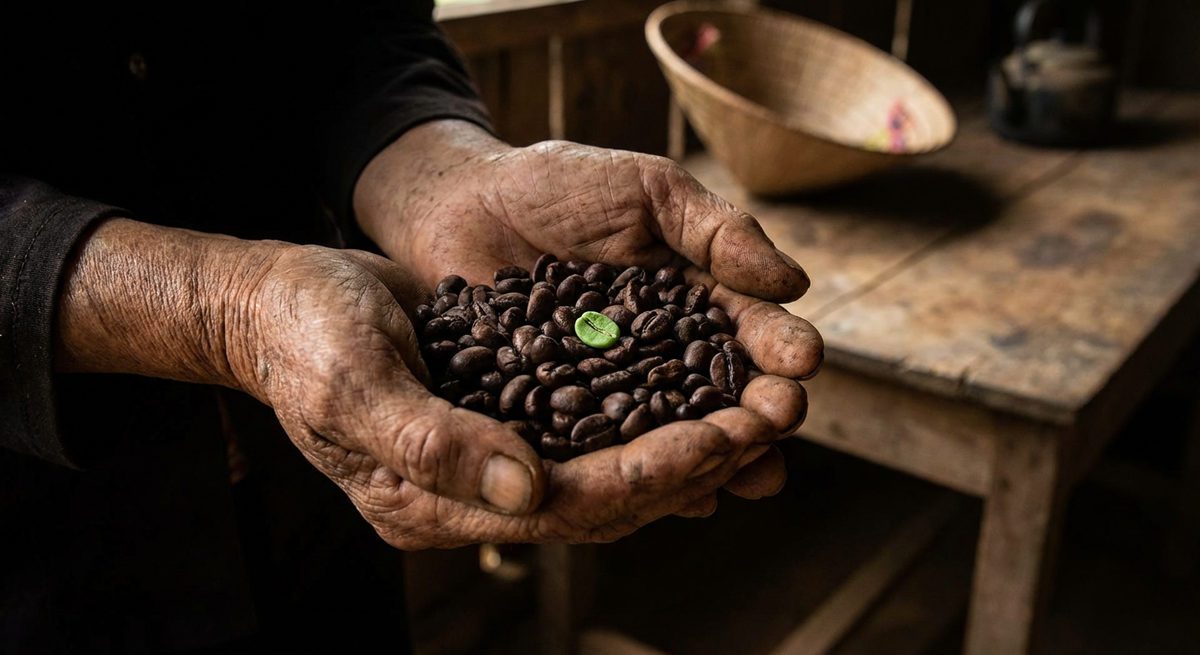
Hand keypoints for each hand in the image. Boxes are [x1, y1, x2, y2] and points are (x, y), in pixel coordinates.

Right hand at [242, 245, 808, 545]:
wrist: (279, 301)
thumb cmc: (303, 336)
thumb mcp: (353, 382)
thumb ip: (431, 442)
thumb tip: (528, 487)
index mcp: (434, 504)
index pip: (564, 507)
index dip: (645, 478)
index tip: (718, 441)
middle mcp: (474, 494)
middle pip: (604, 498)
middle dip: (689, 464)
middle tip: (767, 423)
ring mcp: (492, 457)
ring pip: (609, 467)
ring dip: (686, 441)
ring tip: (758, 408)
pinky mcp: (505, 415)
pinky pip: (592, 427)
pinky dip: (649, 410)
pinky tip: (702, 385)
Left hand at [354, 120, 823, 510]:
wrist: (459, 204)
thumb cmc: (558, 185)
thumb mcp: (646, 190)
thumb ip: (714, 231)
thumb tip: (794, 282)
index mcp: (692, 297)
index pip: (745, 327)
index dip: (777, 345)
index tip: (802, 361)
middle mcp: (661, 352)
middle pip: (720, 392)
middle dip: (758, 410)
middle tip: (781, 421)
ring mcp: (613, 390)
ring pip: (673, 433)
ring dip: (716, 456)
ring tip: (750, 474)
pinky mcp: (561, 418)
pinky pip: (605, 451)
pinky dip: (642, 475)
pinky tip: (681, 498)